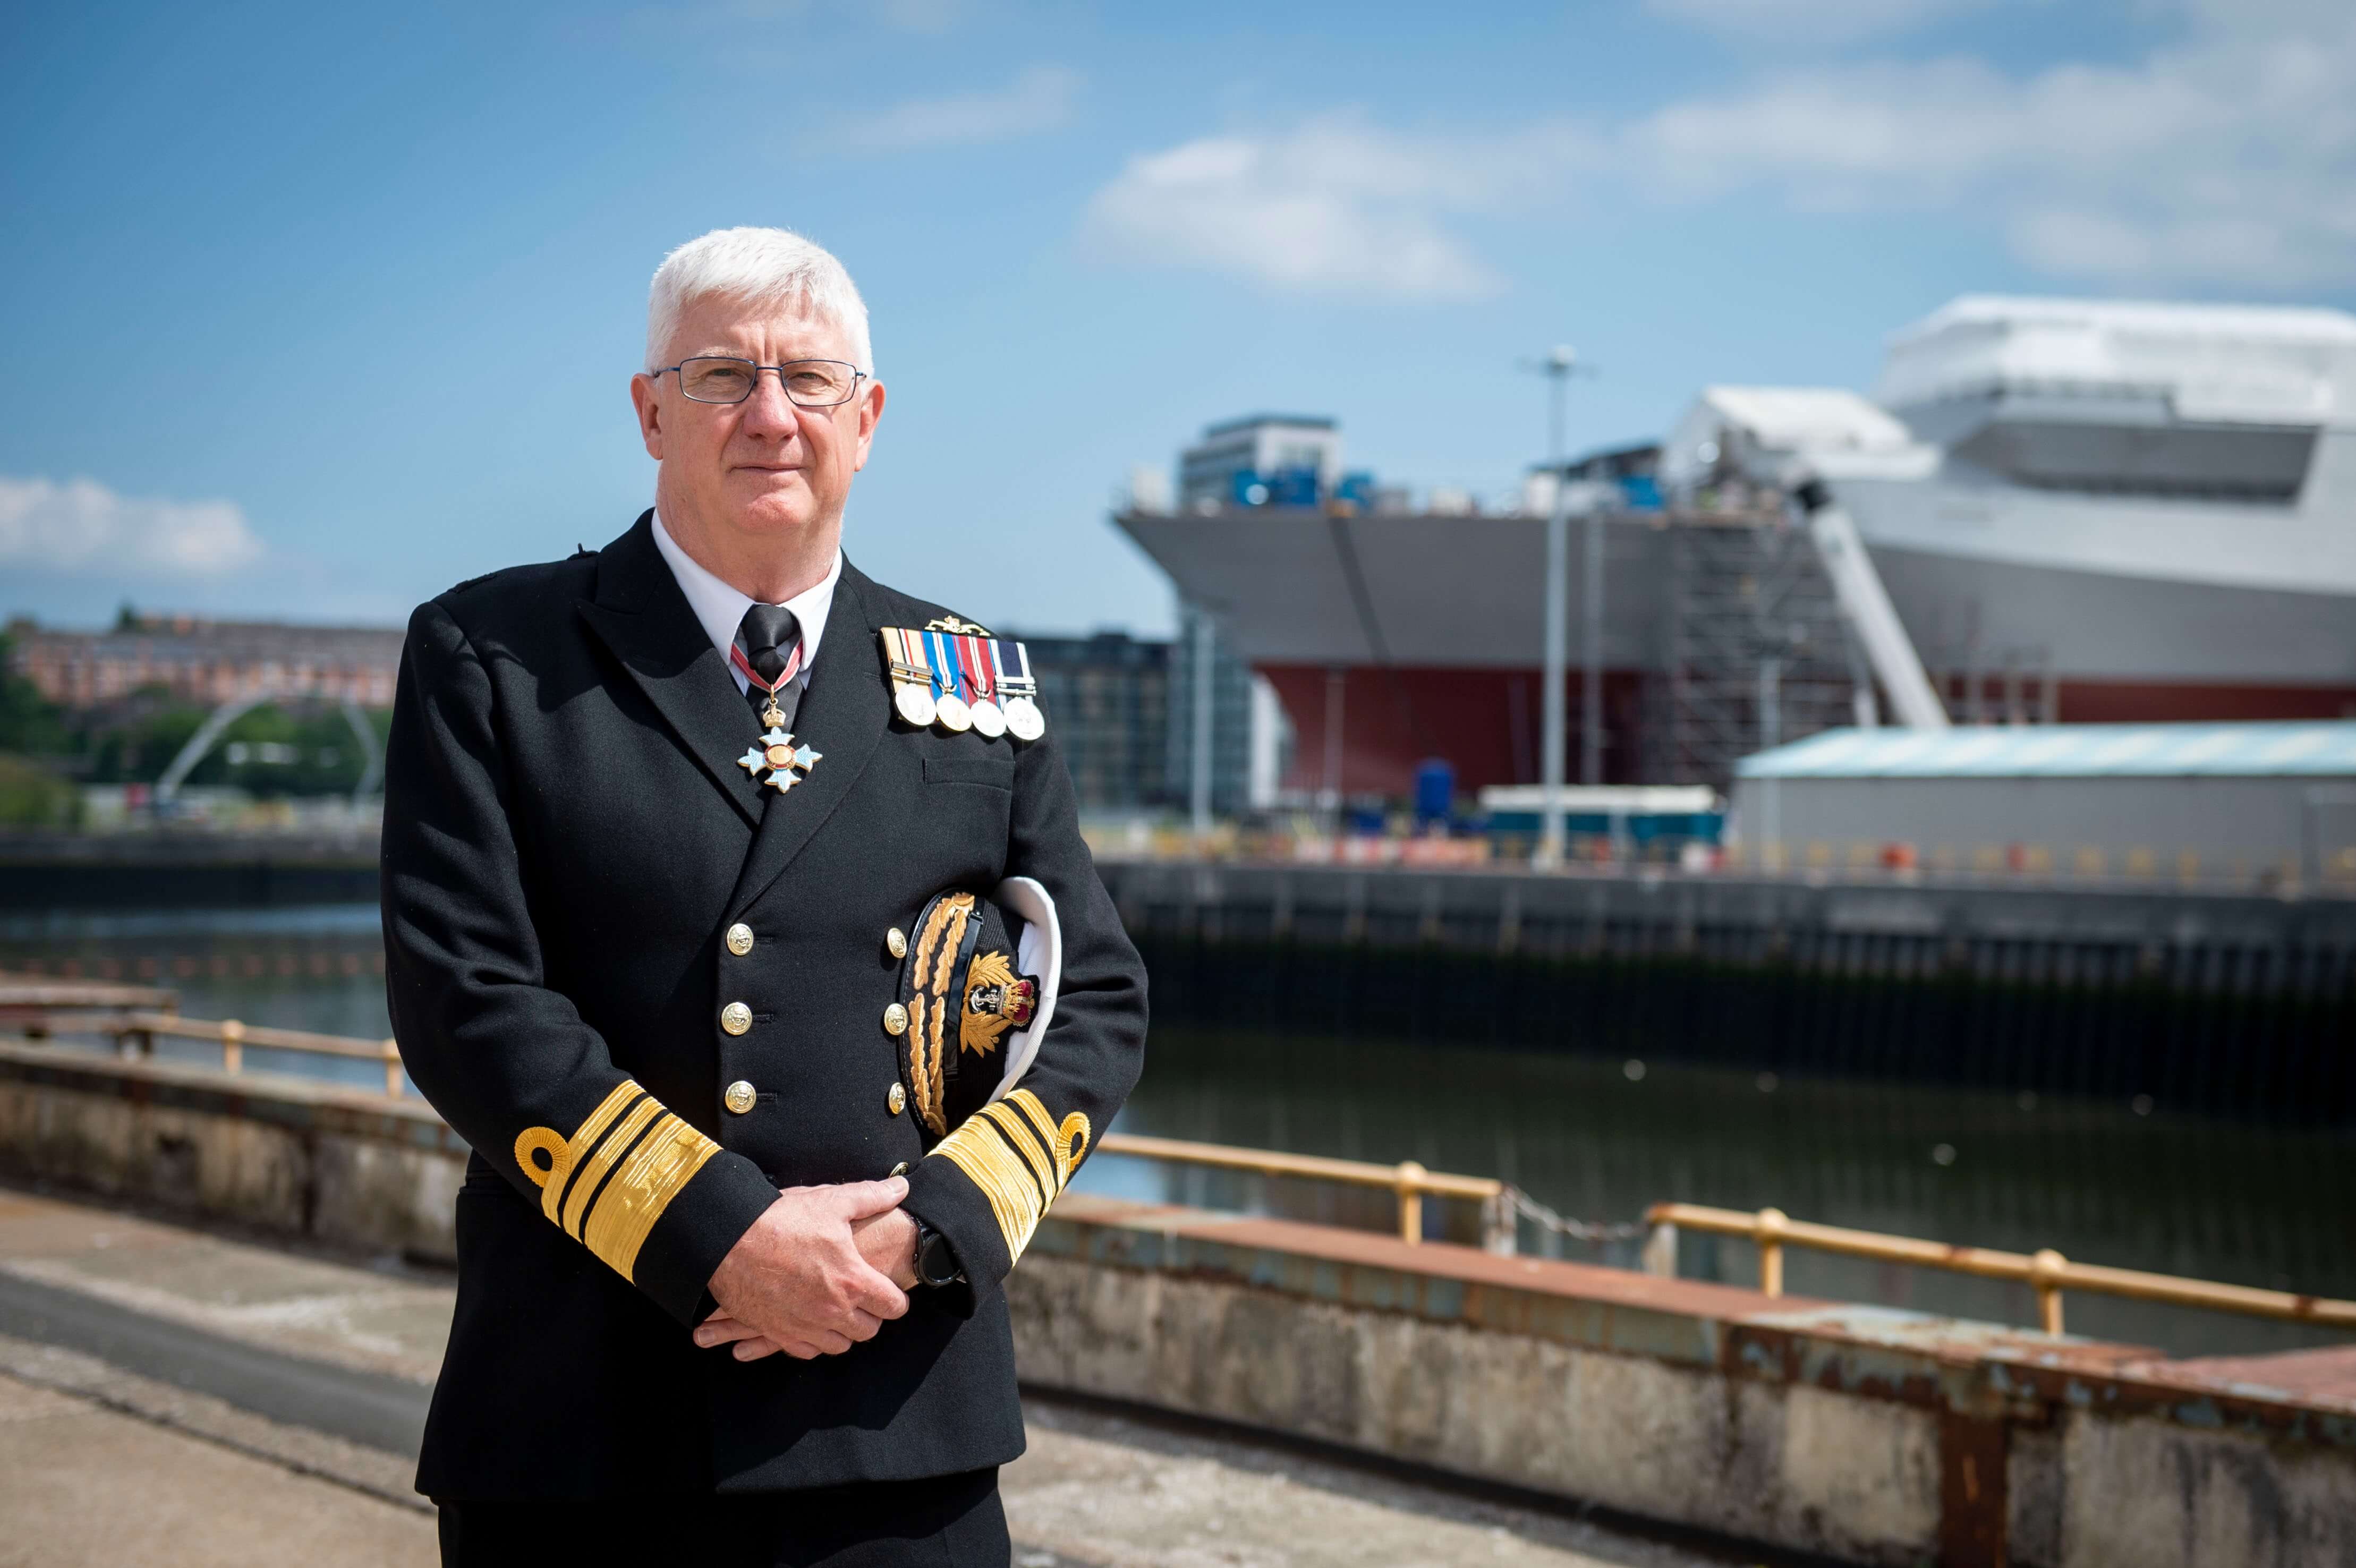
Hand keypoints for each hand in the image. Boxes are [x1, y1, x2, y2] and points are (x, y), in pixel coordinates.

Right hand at [696, 1178, 909, 1362]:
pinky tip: (812, 1323)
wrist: (727, 1241)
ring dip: (844, 1331)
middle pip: (869, 1330)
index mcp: (852, 1280)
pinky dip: (814, 1341)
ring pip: (840, 1346)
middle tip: (863, 1299)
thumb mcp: (831, 1201)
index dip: (896, 1299)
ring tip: (839, 1311)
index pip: (893, 1307)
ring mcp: (804, 1326)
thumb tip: (901, 1188)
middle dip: (871, 1315)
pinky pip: (807, 1352)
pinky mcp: (778, 1333)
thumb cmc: (780, 1219)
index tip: (890, 1292)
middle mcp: (832, 1311)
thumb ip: (871, 1196)